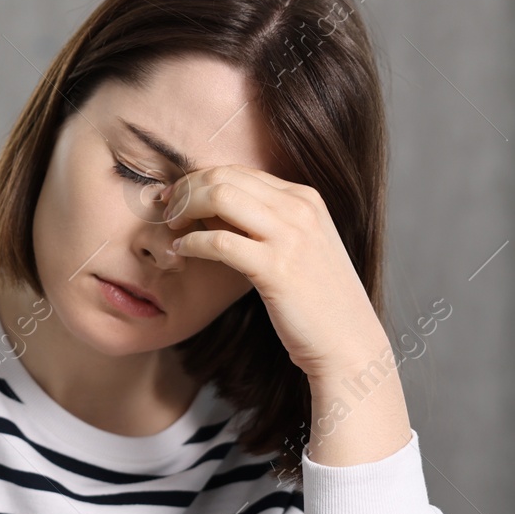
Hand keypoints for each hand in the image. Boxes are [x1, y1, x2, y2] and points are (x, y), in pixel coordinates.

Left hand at [160, 164, 387, 379]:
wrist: (347, 342)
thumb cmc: (316, 300)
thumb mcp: (297, 247)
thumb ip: (263, 223)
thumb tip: (211, 209)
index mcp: (305, 198)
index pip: (239, 171)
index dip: (199, 179)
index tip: (177, 196)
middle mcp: (300, 208)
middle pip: (225, 177)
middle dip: (186, 189)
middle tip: (167, 209)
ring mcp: (290, 236)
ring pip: (220, 197)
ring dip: (186, 209)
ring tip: (173, 227)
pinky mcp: (276, 268)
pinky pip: (220, 242)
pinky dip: (193, 244)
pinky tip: (183, 252)